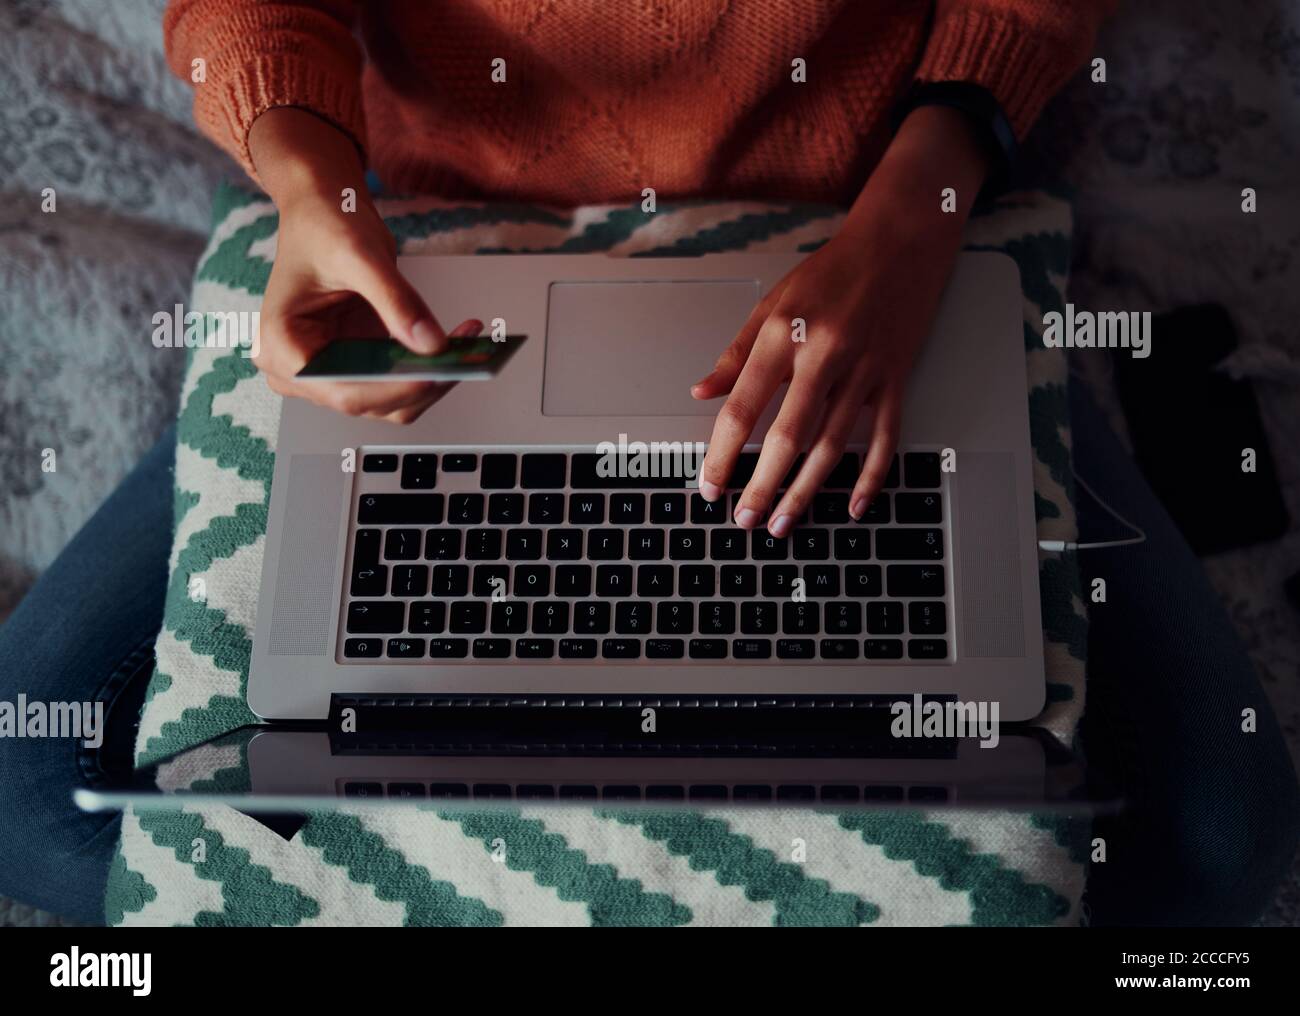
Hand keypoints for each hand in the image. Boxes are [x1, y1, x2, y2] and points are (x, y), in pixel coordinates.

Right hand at [249, 108, 479, 422]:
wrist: (324, 209)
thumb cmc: (324, 224)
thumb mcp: (359, 254)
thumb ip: (394, 300)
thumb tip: (432, 344)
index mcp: (283, 349)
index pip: (342, 391)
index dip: (392, 389)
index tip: (435, 375)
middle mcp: (305, 372)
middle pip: (373, 401)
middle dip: (422, 382)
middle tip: (468, 358)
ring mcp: (336, 371)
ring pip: (395, 399)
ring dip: (435, 376)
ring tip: (471, 344)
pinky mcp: (364, 364)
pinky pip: (404, 379)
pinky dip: (434, 365)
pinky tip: (461, 340)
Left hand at [692, 105, 988, 534]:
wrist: (899, 240)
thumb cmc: (830, 270)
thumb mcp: (771, 302)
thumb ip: (735, 353)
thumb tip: (701, 394)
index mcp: (783, 336)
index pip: (743, 409)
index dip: (723, 454)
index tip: (710, 485)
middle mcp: (823, 355)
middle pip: (787, 437)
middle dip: (762, 487)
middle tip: (744, 521)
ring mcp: (864, 370)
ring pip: (833, 446)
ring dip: (806, 492)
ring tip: (783, 523)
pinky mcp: (895, 378)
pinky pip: (884, 437)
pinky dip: (871, 476)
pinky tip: (855, 506)